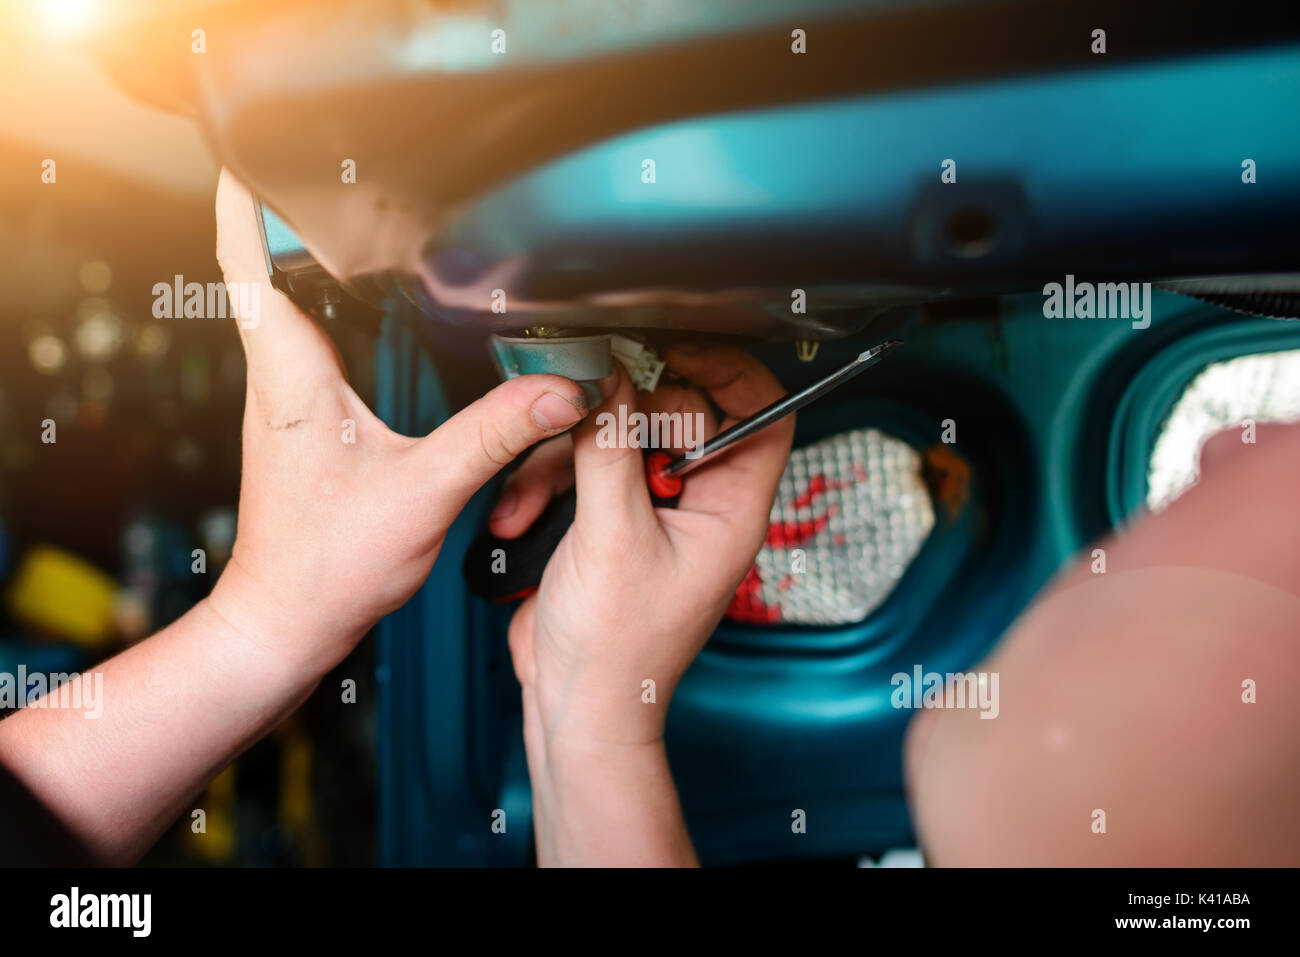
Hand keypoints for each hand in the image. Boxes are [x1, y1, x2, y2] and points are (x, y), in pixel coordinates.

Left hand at [207, 171, 593, 677]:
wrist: (284, 625)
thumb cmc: (325, 570)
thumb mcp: (426, 494)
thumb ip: (495, 436)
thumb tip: (560, 390)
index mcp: (292, 380)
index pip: (250, 266)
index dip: (247, 201)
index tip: (255, 148)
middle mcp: (279, 382)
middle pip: (266, 270)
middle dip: (285, 210)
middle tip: (326, 162)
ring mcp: (287, 402)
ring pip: (286, 307)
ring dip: (304, 257)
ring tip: (347, 211)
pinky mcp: (304, 425)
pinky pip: (308, 345)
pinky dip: (329, 308)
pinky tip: (366, 306)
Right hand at [496, 347, 791, 862]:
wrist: (575, 709)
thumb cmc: (617, 653)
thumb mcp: (611, 537)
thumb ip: (610, 448)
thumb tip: (607, 377)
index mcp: (731, 509)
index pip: (761, 413)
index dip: (730, 369)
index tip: (677, 345)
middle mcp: (698, 504)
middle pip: (675, 415)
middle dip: (617, 420)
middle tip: (580, 424)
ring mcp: (651, 512)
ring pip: (618, 440)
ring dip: (564, 461)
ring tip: (534, 501)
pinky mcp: (607, 522)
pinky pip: (582, 472)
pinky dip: (546, 487)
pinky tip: (522, 517)